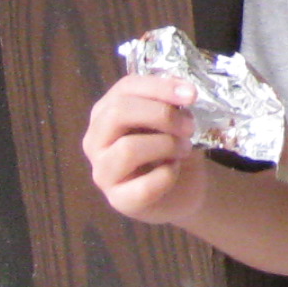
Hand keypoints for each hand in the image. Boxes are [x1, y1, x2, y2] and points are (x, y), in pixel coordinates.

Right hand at [81, 73, 211, 224]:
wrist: (180, 190)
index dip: (160, 86)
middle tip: (189, 126)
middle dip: (162, 115)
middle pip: (119, 112)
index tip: (191, 94)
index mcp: (105, 113)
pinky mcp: (118, 200)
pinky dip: (168, 175)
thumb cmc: (170, 148)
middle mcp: (95, 140)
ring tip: (183, 149)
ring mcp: (102, 172)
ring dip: (167, 145)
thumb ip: (169, 103)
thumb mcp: (171, 120)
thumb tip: (182, 91)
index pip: (125, 88)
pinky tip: (173, 171)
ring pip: (128, 148)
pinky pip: (145, 185)